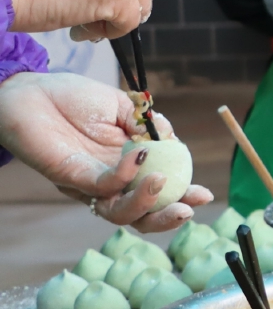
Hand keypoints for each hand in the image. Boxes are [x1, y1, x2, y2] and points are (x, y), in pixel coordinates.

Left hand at [0, 73, 211, 231]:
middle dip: (168, 217)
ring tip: (162, 183)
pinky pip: (102, 186)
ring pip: (119, 213)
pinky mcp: (71, 177)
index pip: (158, 191)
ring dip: (146, 204)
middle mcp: (110, 182)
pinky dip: (125, 176)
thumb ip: (146, 123)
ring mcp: (90, 183)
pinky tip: (138, 155)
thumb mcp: (121, 106)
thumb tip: (172, 138)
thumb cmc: (72, 97)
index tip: (205, 193)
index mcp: (127, 166)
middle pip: (141, 215)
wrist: (31, 90)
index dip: (182, 196)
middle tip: (190, 208)